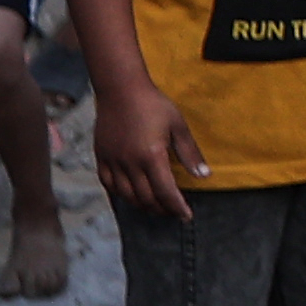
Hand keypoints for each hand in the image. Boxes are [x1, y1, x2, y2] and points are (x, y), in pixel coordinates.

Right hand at [95, 77, 207, 219]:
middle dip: (162, 209)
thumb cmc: (153, 104)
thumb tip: (204, 175)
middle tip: (173, 211)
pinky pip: (108, 185)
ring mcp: (113, 161)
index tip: (186, 216)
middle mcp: (130, 163)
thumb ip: (190, 153)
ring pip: (127, 196)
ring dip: (143, 205)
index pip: (165, 192)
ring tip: (155, 206)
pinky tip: (131, 195)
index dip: (177, 208)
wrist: (121, 88)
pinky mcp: (101, 157)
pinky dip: (121, 195)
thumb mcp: (178, 125)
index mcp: (151, 156)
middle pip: (146, 198)